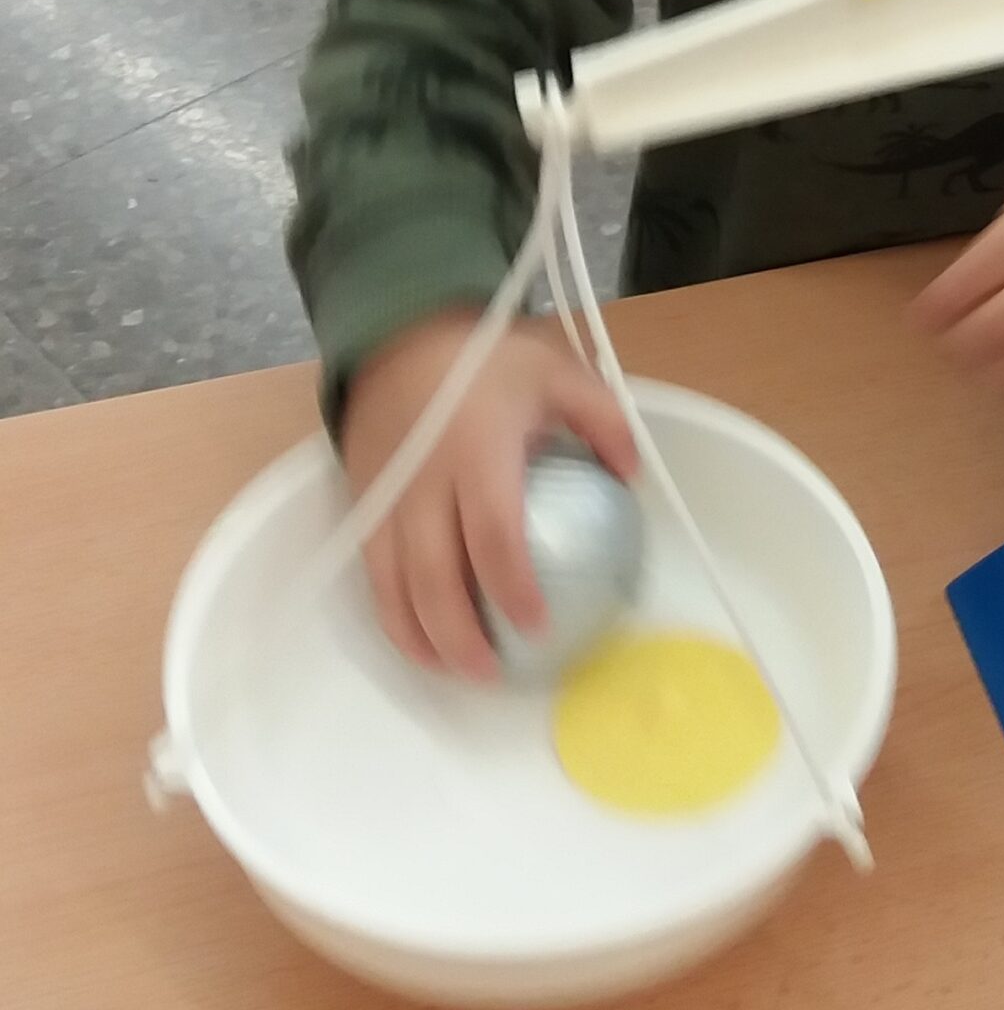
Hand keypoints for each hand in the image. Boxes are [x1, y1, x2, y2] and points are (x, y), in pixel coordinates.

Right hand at [340, 311, 637, 678]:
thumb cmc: (489, 358)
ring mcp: (386, 497)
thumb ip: (605, 421)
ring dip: (421, 637)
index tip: (538, 627)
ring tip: (458, 673)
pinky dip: (391, 614)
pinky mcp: (363, 504)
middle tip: (494, 675)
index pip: (493, 536)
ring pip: (393, 584)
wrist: (400, 334)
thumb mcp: (561, 372)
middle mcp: (424, 482)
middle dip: (461, 635)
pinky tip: (420, 641)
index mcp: (478, 451)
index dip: (512, 588)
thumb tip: (634, 477)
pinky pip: (372, 571)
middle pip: (433, 577)